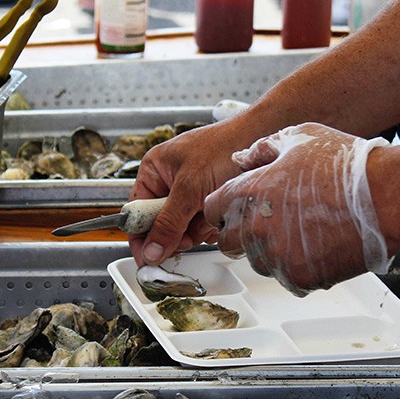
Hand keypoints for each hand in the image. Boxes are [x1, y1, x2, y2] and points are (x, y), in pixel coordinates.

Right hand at [128, 121, 246, 266]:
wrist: (262, 137)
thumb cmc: (224, 148)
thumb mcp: (190, 188)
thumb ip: (169, 222)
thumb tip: (151, 252)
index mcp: (154, 171)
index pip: (137, 212)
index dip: (141, 238)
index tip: (148, 261)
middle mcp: (169, 181)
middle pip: (162, 224)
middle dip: (178, 232)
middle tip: (190, 233)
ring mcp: (190, 191)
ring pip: (184, 228)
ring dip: (198, 227)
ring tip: (211, 213)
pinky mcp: (209, 199)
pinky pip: (203, 224)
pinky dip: (212, 224)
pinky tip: (221, 213)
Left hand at [204, 123, 390, 295]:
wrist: (387, 199)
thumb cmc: (347, 166)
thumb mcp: (300, 137)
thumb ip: (263, 148)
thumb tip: (243, 157)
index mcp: (249, 191)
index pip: (211, 209)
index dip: (223, 208)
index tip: (235, 209)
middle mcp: (257, 227)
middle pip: (228, 242)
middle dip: (242, 233)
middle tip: (270, 220)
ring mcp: (277, 256)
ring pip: (259, 261)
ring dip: (271, 250)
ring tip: (303, 229)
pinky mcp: (300, 277)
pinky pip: (287, 277)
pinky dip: (299, 266)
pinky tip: (319, 244)